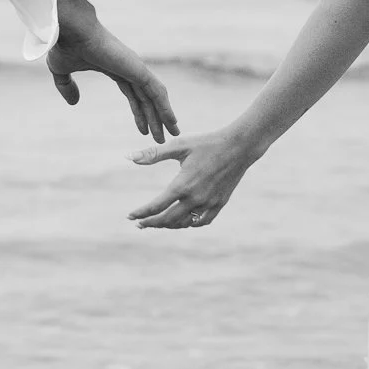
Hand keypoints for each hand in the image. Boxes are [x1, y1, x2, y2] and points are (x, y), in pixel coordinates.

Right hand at [47, 0, 177, 143]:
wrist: (70, 30)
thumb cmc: (65, 45)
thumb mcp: (62, 71)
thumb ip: (67, 87)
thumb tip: (74, 103)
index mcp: (115, 68)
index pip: (132, 94)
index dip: (139, 112)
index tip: (144, 130)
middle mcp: (129, 68)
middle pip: (147, 99)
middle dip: (155, 119)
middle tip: (161, 138)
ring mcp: (136, 68)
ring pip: (154, 97)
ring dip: (164, 117)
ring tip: (173, 133)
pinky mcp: (138, 69)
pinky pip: (156, 92)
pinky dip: (165, 107)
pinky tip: (171, 121)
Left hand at [127, 131, 261, 229]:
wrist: (239, 146)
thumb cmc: (207, 143)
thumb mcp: (179, 145)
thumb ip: (153, 154)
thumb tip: (129, 157)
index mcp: (183, 185)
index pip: (156, 206)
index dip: (141, 213)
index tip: (130, 217)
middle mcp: (195, 198)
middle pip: (168, 220)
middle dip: (152, 223)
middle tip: (140, 223)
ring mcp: (209, 204)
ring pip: (184, 223)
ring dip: (169, 225)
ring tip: (158, 222)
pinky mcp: (219, 204)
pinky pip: (202, 221)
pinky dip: (190, 224)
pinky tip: (183, 221)